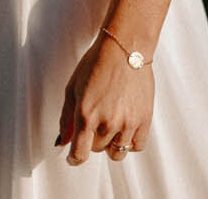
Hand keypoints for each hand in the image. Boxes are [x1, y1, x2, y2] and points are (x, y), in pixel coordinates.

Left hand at [54, 34, 151, 165]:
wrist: (125, 48)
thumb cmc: (96, 63)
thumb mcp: (72, 88)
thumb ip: (66, 118)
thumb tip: (62, 141)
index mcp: (86, 114)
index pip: (80, 153)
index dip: (74, 158)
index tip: (73, 157)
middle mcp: (107, 122)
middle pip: (97, 149)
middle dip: (92, 139)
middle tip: (94, 120)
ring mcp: (128, 123)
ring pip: (117, 152)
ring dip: (110, 143)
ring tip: (110, 124)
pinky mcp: (145, 120)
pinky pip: (137, 146)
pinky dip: (130, 141)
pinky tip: (125, 127)